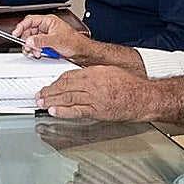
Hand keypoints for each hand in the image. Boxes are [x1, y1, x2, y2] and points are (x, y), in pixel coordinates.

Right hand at [15, 14, 93, 59]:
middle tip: (27, 47)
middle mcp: (46, 27)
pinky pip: (37, 46)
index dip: (21, 27)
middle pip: (29, 31)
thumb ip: (40, 40)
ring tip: (35, 52)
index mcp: (48, 21)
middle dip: (27, 40)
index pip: (30, 21)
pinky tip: (39, 53)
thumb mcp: (55, 40)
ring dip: (32, 47)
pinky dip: (36, 50)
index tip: (15, 34)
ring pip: (32, 40)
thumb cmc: (74, 41)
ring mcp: (46, 35)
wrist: (82, 51)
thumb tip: (29, 40)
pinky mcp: (47, 43)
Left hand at [36, 66, 150, 119]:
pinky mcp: (98, 111)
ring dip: (52, 100)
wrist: (144, 98)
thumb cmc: (130, 85)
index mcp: (95, 72)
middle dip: (49, 91)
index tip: (48, 85)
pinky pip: (77, 111)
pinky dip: (64, 111)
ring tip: (41, 103)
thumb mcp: (109, 71)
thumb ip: (91, 74)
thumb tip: (75, 79)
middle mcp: (94, 84)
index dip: (55, 82)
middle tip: (39, 95)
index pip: (69, 76)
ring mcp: (95, 98)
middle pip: (65, 86)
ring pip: (68, 98)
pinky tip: (54, 111)